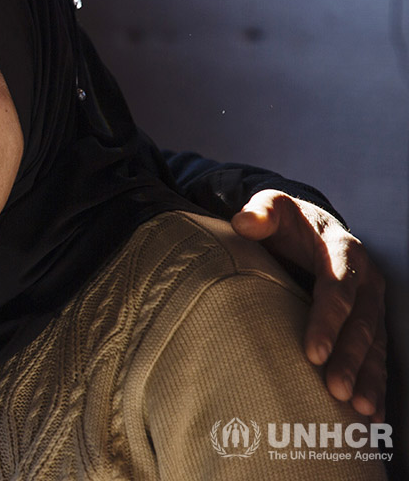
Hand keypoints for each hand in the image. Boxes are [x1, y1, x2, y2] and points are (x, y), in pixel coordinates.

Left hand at [231, 190, 385, 419]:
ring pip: (374, 345)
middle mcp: (365, 280)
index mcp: (343, 251)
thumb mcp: (272, 206)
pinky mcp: (368, 323)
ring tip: (359, 409)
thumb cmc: (285, 220)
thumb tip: (244, 222)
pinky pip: (376, 356)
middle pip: (361, 323)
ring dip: (368, 378)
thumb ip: (259, 212)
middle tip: (335, 389)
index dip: (328, 320)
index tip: (312, 352)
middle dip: (350, 359)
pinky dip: (375, 383)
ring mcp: (371, 304)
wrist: (307, 226)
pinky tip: (371, 413)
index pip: (337, 289)